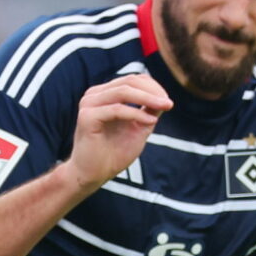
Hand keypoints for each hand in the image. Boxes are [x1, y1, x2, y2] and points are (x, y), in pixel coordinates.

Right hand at [66, 73, 170, 190]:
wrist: (92, 175)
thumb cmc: (113, 154)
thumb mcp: (137, 129)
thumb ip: (148, 112)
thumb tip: (164, 98)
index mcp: (105, 94)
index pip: (132, 80)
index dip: (153, 87)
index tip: (168, 102)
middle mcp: (95, 95)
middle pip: (129, 82)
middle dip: (152, 91)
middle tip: (169, 103)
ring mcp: (89, 104)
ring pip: (123, 91)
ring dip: (147, 98)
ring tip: (165, 107)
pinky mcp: (87, 117)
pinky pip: (116, 109)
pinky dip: (136, 114)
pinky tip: (151, 122)